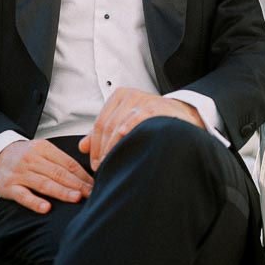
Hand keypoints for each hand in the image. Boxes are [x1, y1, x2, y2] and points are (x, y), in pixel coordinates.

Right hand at [0, 139, 93, 214]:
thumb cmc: (24, 156)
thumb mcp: (42, 151)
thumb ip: (59, 161)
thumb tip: (84, 176)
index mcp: (43, 148)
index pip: (67, 162)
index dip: (82, 174)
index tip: (94, 185)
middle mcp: (32, 159)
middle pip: (58, 173)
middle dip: (77, 184)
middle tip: (91, 194)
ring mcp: (20, 173)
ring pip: (44, 183)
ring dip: (61, 191)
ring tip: (76, 198)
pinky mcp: (9, 186)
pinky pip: (23, 195)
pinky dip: (35, 202)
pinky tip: (46, 208)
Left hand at [78, 87, 202, 170]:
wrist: (182, 114)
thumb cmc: (150, 121)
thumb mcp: (125, 122)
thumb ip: (103, 133)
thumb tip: (82, 147)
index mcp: (118, 97)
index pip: (100, 124)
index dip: (95, 147)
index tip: (96, 165)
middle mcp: (129, 95)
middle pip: (108, 126)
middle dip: (103, 150)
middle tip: (104, 169)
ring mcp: (142, 99)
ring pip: (119, 125)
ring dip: (113, 147)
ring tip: (114, 164)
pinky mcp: (156, 106)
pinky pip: (138, 118)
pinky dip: (129, 129)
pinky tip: (125, 139)